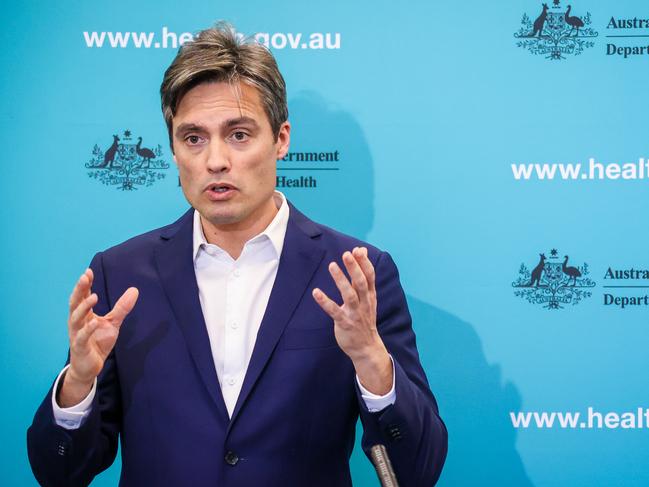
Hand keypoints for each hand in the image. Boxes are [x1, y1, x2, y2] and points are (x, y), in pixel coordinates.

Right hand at [59, 268, 137, 406]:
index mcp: (83, 314)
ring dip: (83, 307)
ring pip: (75, 318)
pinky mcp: (79, 347)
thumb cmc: (98, 342)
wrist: (90, 367)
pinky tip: (94, 321)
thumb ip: (121, 307)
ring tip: (94, 296)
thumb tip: (135, 290)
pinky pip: (81, 337)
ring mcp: (76, 334)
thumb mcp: (113, 323)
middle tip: (85, 276)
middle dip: (79, 289)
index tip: (89, 271)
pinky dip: (87, 329)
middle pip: (75, 303)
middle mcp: (77, 322)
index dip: (85, 284)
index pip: (82, 296)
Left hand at [312, 247, 380, 359]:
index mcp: (370, 296)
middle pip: (361, 283)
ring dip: (341, 280)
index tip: (358, 250)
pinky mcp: (344, 323)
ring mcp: (355, 314)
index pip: (370, 277)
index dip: (364, 263)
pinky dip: (325, 302)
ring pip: (349, 295)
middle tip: (347, 254)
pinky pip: (334, 312)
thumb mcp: (368, 297)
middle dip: (355, 268)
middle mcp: (364, 303)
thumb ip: (363, 275)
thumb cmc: (364, 318)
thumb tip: (362, 251)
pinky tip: (316, 292)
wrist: (366, 347)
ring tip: (332, 266)